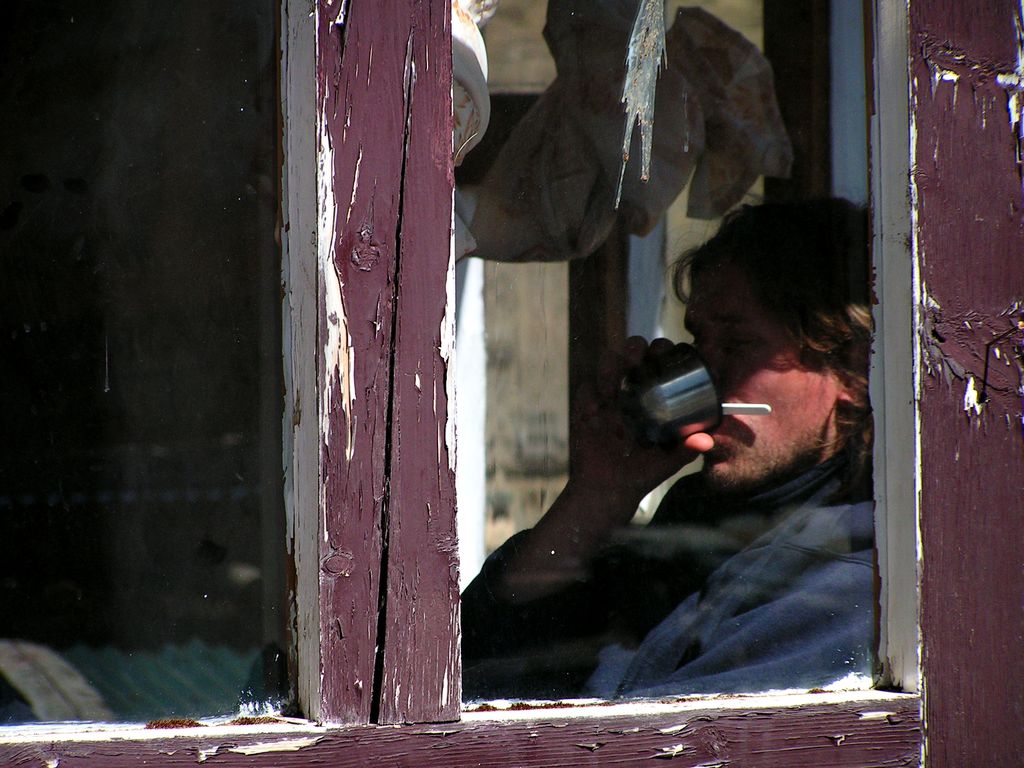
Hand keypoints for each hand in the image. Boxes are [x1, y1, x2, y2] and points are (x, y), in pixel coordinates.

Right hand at [568, 336, 713, 510]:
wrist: (608, 490)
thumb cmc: (642, 473)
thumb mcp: (668, 462)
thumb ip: (685, 450)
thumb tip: (706, 441)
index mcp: (654, 394)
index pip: (659, 359)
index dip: (661, 349)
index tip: (664, 351)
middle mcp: (631, 389)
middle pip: (632, 352)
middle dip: (633, 348)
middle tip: (636, 361)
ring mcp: (607, 396)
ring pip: (607, 363)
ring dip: (609, 367)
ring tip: (612, 388)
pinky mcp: (585, 407)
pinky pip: (585, 388)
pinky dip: (590, 392)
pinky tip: (596, 406)